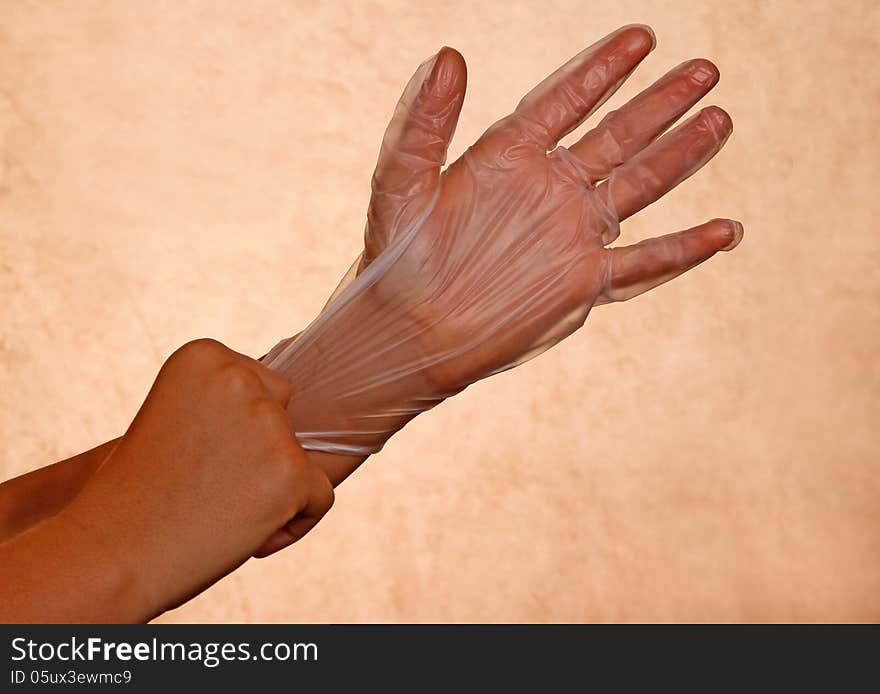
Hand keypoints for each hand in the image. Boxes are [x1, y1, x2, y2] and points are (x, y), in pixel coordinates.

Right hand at [57, 339, 332, 619]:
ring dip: (275, 490)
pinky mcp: (290, 469)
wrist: (108, 556)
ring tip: (218, 512)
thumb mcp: (178, 417)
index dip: (239, 433)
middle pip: (287, 418)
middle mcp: (237, 377)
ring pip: (305, 459)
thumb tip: (290, 395)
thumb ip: (228, 400)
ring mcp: (267, 423)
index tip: (195, 458)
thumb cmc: (140, 493)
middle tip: (209, 488)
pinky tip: (250, 537)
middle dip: (263, 455)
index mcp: (204, 355)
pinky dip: (296, 522)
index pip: (264, 386)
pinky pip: (321, 496)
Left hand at [265, 25, 741, 455]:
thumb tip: (447, 55)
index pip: (565, 100)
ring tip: (720, 120)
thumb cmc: (397, 257)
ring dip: (680, 155)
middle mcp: (548, 188)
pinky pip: (644, 263)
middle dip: (659, 102)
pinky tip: (725, 232)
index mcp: (508, 157)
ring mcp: (569, 234)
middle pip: (616, 135)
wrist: (409, 332)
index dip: (602, 69)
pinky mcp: (581, 281)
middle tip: (703, 68)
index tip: (641, 37)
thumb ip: (424, 120)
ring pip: (638, 186)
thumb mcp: (402, 180)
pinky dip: (684, 250)